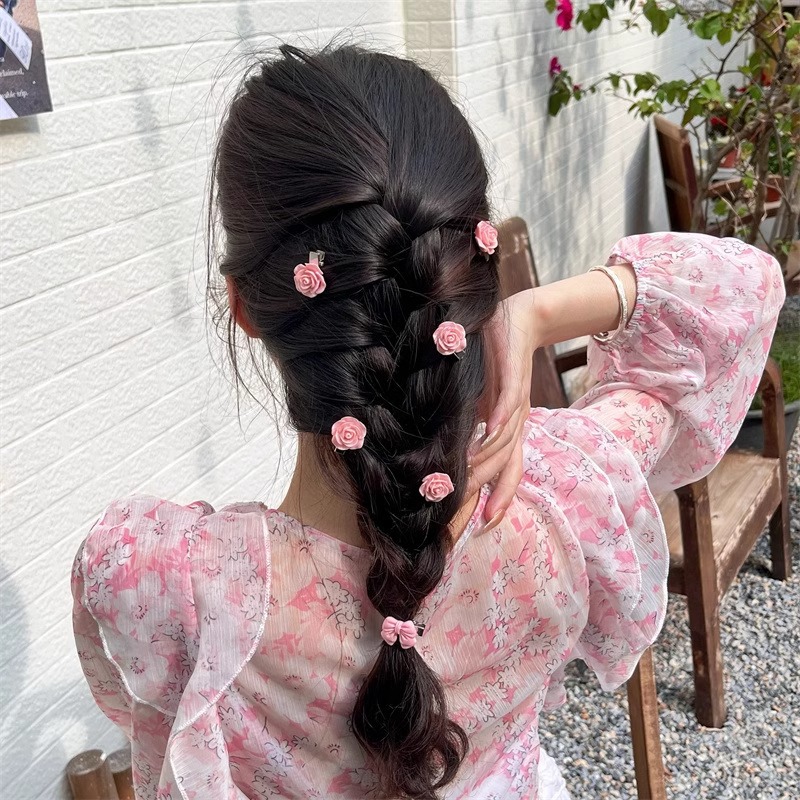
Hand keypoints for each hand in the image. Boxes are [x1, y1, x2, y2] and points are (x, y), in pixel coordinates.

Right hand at [468, 289, 537, 525]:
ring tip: (470, 483)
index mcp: (508, 429)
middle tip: (474, 521)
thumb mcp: (475, 401)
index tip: (482, 529)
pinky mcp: (515, 375)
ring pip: (507, 440)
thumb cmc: (493, 362)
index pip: (506, 472)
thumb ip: (465, 428)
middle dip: (492, 494)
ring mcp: (517, 400)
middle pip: (507, 465)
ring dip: (489, 462)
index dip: (499, 500)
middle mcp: (515, 421)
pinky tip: (490, 428)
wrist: (519, 319)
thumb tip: (442, 453)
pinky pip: (510, 402)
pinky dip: (501, 417)